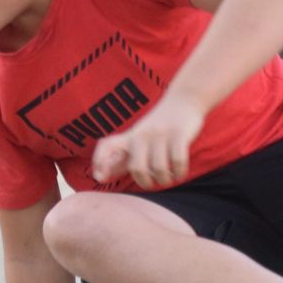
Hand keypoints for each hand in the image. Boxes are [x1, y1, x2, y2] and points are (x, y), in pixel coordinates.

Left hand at [91, 97, 205, 188]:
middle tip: (154, 183)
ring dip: (165, 180)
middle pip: (137, 168)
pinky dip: (179, 173)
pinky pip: (177, 161)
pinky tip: (179, 173)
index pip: (107, 146)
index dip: (100, 161)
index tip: (99, 177)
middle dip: (146, 183)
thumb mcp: (137, 137)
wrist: (183, 99)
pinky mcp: (179, 134)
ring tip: (169, 178)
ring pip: (159, 169)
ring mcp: (160, 134)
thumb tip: (99, 177)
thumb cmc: (159, 126)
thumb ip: (121, 157)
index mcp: (130, 137)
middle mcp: (142, 136)